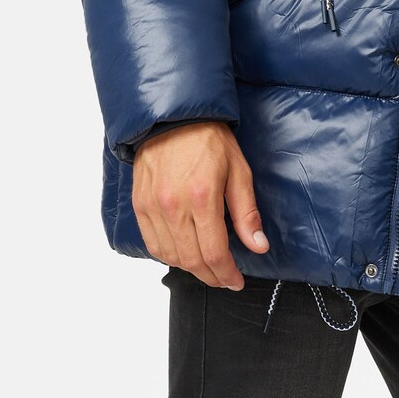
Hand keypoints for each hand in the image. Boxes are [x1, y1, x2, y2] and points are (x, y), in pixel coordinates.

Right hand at [132, 121, 268, 289]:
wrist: (174, 116)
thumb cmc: (209, 138)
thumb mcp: (238, 170)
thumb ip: (246, 212)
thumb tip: (258, 245)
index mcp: (202, 197)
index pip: (214, 253)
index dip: (226, 274)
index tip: (236, 281)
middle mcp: (173, 206)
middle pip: (191, 261)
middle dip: (211, 276)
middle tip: (224, 278)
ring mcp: (153, 207)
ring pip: (170, 256)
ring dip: (190, 268)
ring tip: (206, 266)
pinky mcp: (140, 204)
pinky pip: (152, 244)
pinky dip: (168, 255)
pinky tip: (182, 252)